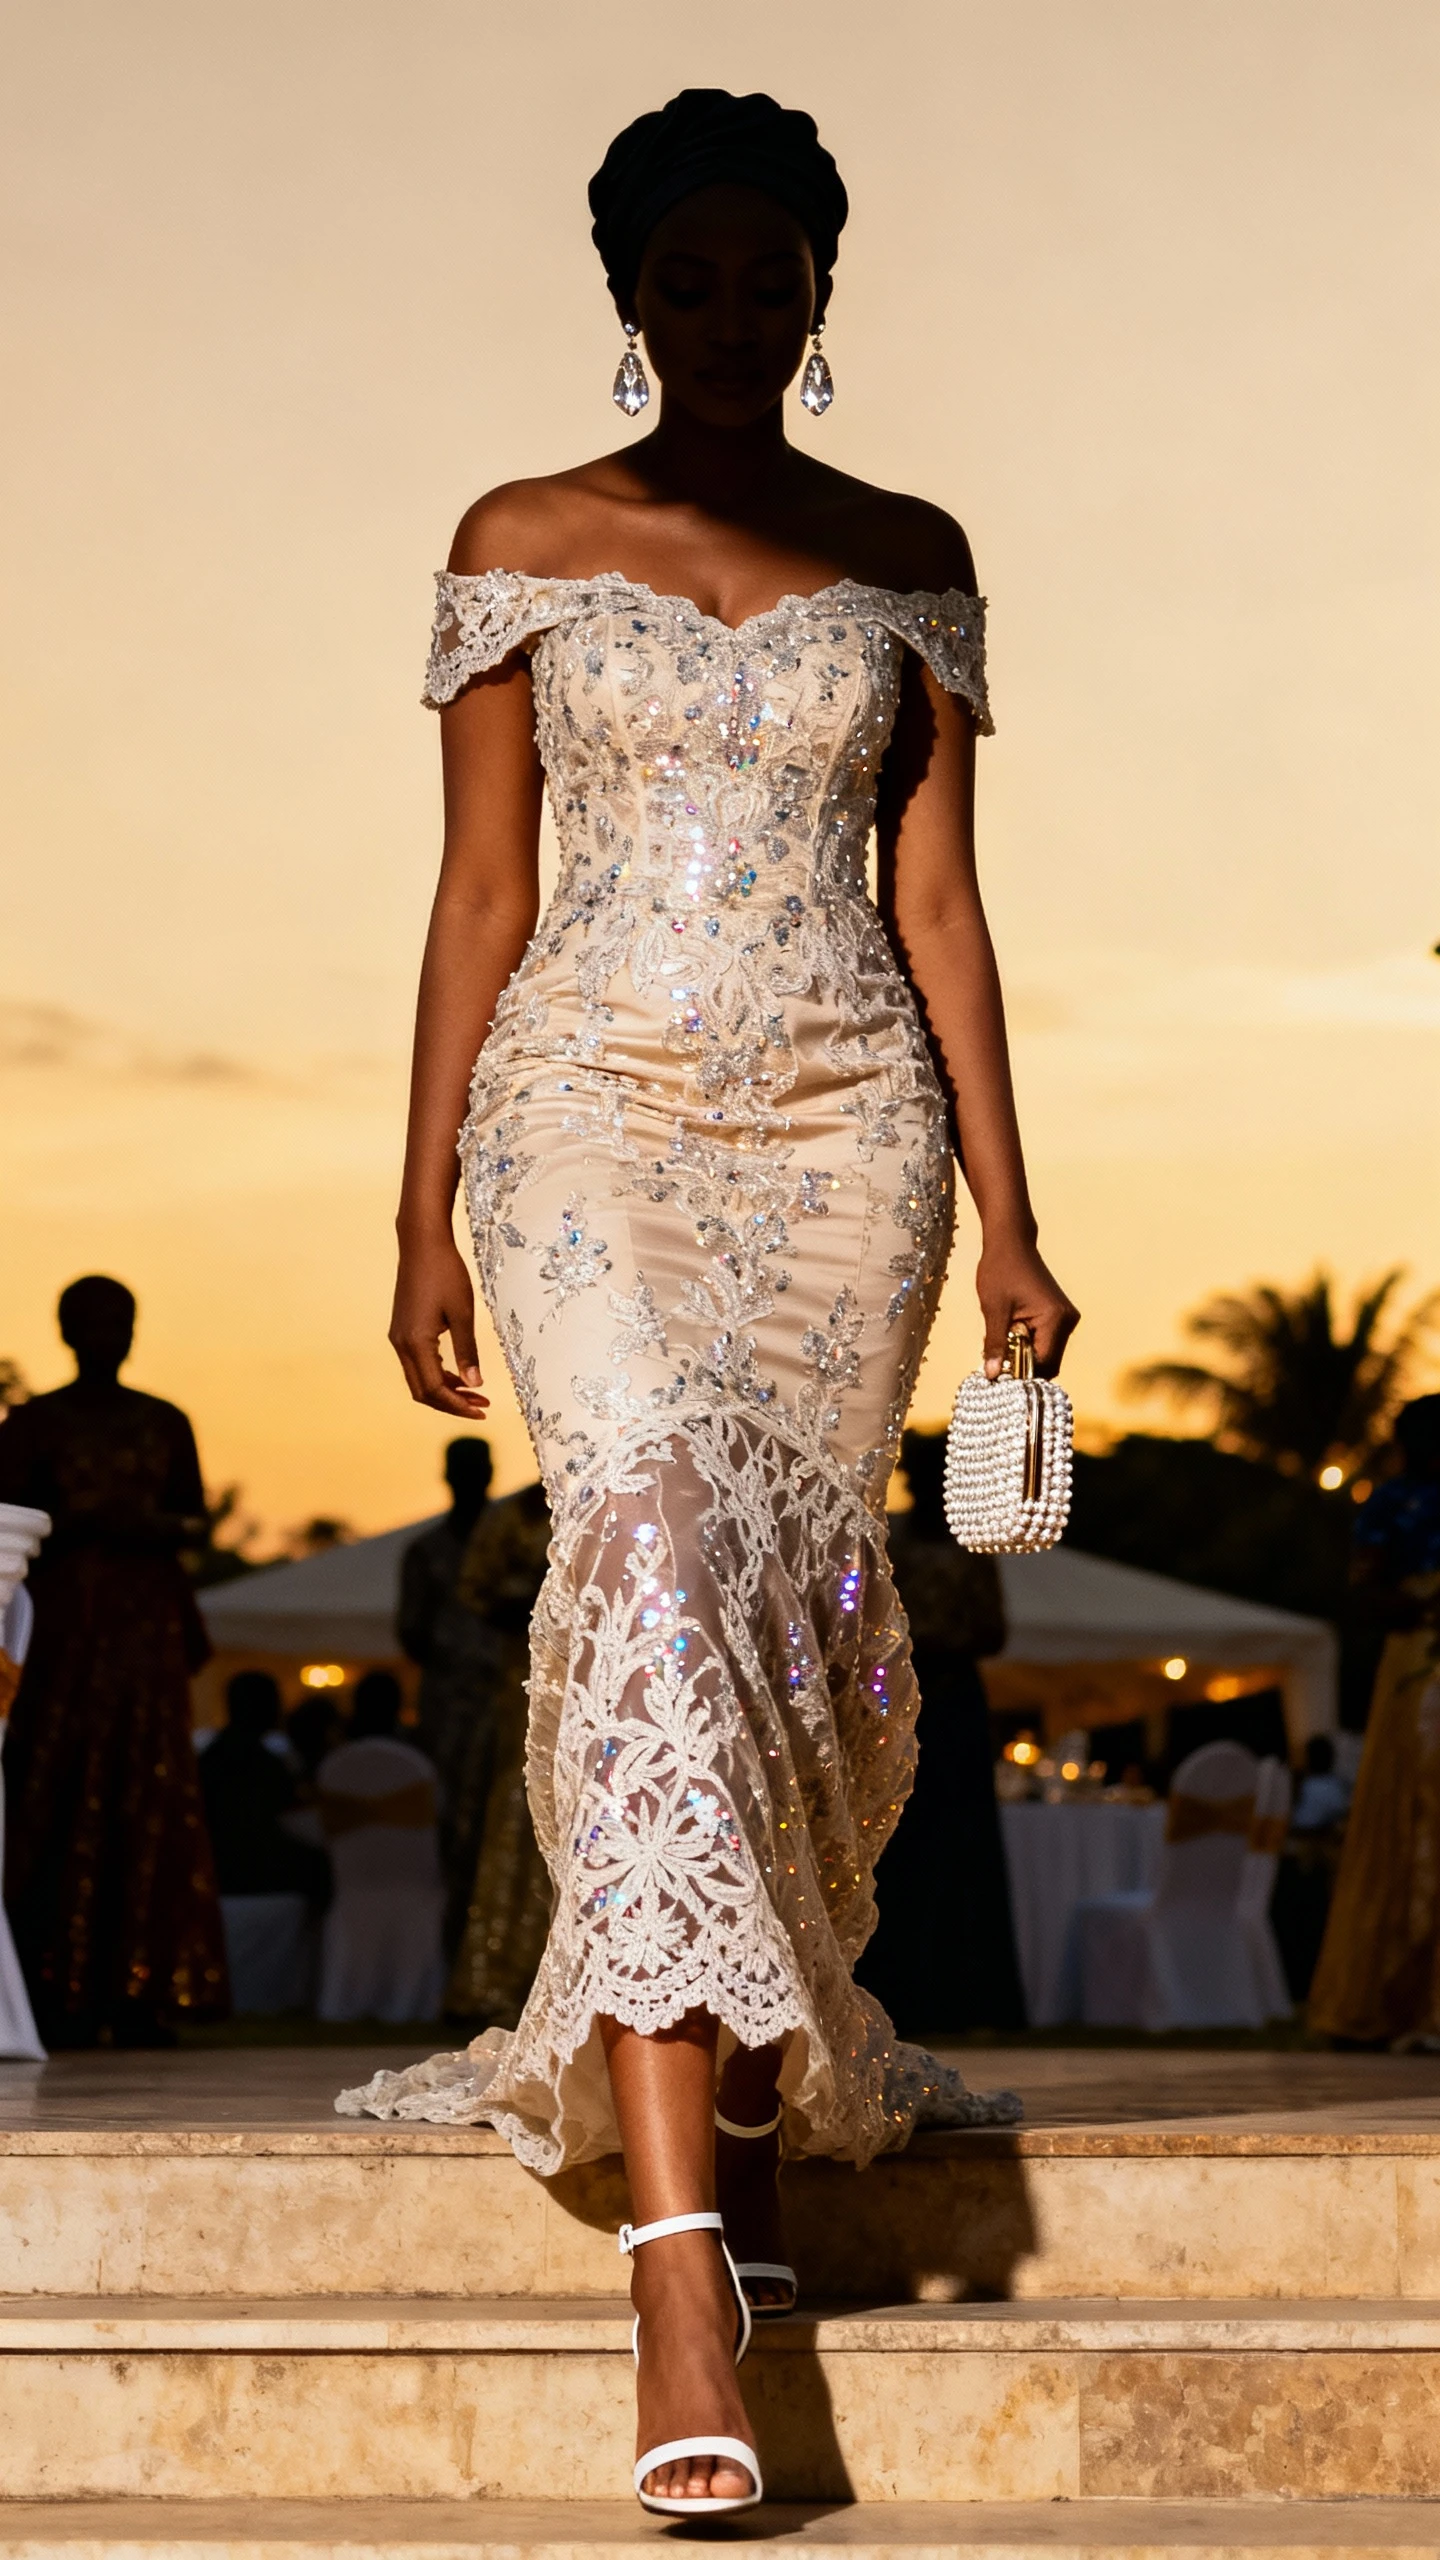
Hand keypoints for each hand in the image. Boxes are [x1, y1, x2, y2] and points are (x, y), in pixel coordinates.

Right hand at [389, 1235, 490, 1417]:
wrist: (422, 1243)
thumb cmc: (445, 1273)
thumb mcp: (463, 1313)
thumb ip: (468, 1351)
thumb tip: (475, 1383)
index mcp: (416, 1342)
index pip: (434, 1389)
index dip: (458, 1404)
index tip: (482, 1409)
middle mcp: (401, 1344)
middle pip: (422, 1391)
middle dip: (451, 1403)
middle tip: (481, 1406)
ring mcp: (399, 1337)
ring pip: (418, 1379)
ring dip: (444, 1390)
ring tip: (475, 1392)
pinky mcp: (402, 1329)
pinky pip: (416, 1363)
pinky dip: (436, 1374)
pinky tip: (458, 1374)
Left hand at [976, 1237, 1078, 1378]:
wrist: (1011, 1242)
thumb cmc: (1001, 1270)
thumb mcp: (994, 1309)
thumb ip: (995, 1344)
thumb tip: (992, 1375)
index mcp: (1055, 1319)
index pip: (1043, 1363)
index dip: (1021, 1374)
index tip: (998, 1375)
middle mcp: (1067, 1321)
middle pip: (1048, 1362)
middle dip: (1022, 1366)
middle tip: (995, 1361)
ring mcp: (1066, 1318)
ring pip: (1046, 1354)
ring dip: (1024, 1356)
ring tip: (1000, 1343)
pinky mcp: (1059, 1316)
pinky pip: (1045, 1342)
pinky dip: (1027, 1345)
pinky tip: (1009, 1334)